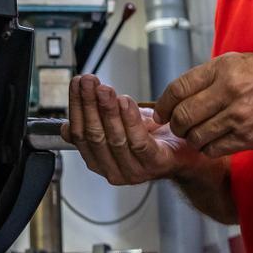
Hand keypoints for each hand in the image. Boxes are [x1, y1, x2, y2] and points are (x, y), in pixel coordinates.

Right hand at [61, 74, 200, 184]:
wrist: (187, 149)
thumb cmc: (152, 138)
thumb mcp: (117, 129)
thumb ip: (93, 127)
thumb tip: (65, 125)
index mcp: (99, 162)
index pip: (79, 135)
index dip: (76, 107)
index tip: (76, 83)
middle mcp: (113, 170)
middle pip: (95, 135)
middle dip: (89, 104)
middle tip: (88, 81)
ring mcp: (134, 171)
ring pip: (114, 138)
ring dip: (107, 110)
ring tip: (104, 88)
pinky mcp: (155, 164)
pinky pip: (138, 141)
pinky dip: (130, 119)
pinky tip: (125, 101)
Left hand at [153, 52, 252, 157]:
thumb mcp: (245, 61)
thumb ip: (214, 74)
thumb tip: (186, 90)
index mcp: (225, 68)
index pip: (179, 88)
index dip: (163, 103)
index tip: (160, 111)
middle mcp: (230, 91)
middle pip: (183, 116)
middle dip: (175, 124)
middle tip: (178, 125)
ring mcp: (240, 117)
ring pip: (196, 136)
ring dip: (191, 138)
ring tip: (197, 133)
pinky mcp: (250, 138)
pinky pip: (215, 148)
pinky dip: (208, 147)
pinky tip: (214, 141)